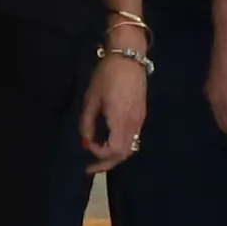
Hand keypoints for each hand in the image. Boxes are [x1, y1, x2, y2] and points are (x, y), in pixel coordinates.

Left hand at [81, 49, 148, 168]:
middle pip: (125, 154)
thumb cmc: (107, 75)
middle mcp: (133, 123)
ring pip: (131, 147)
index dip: (98, 154)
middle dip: (107, 164)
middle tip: (91, 169)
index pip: (114, 150)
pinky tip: (110, 141)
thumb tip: (84, 142)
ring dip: (115, 156)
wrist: (129, 57)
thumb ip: (86, 123)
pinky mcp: (142, 114)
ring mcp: (140, 119)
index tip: (86, 145)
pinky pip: (133, 137)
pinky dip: (121, 145)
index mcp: (120, 120)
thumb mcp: (91, 98)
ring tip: (99, 157)